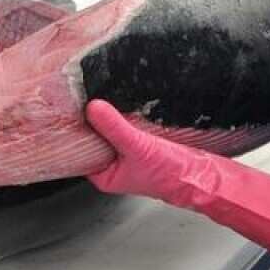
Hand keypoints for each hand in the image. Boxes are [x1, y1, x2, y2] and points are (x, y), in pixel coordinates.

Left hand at [83, 99, 269, 254]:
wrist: (202, 175)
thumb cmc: (170, 173)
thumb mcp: (138, 147)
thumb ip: (115, 127)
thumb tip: (93, 107)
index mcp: (103, 175)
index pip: (79, 149)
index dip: (73, 129)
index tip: (66, 107)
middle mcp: (112, 166)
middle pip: (93, 138)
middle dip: (90, 120)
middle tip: (79, 94)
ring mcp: (126, 155)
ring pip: (109, 131)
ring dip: (107, 116)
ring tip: (98, 94)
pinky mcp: (141, 144)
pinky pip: (125, 127)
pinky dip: (122, 116)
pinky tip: (121, 102)